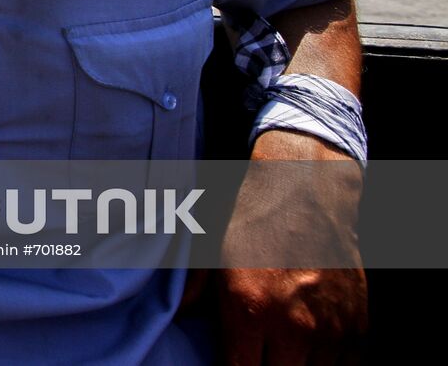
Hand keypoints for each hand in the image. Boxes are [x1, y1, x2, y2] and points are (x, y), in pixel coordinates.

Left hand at [218, 131, 366, 363]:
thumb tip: (182, 317)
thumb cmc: (253, 220)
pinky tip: (310, 350)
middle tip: (257, 354)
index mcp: (250, 310)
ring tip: (283, 351)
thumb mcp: (212, 253)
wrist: (306, 190)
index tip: (233, 361)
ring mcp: (331, 329)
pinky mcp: (358, 325)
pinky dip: (326, 364)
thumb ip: (195, 293)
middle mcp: (294, 327)